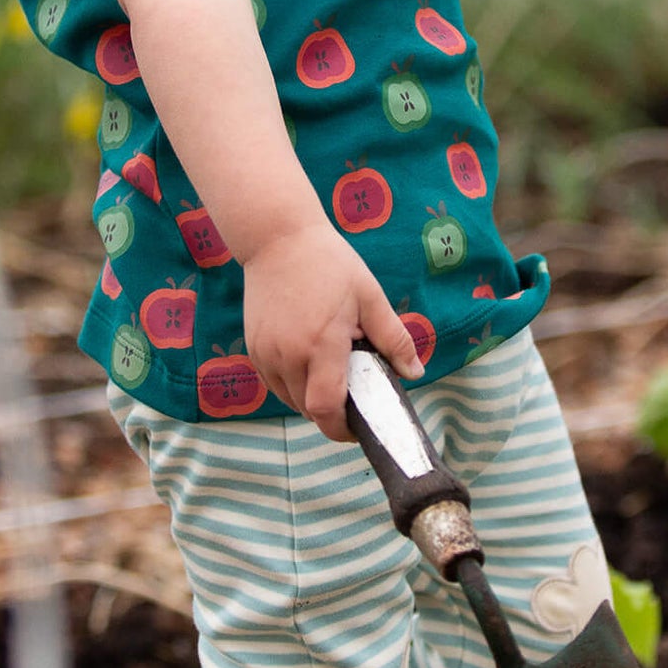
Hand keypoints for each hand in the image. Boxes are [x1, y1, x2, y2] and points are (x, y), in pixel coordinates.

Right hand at [242, 224, 422, 440]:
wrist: (277, 238)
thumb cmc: (329, 263)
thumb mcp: (370, 296)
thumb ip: (394, 339)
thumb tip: (415, 373)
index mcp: (321, 344)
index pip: (325, 408)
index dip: (341, 429)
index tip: (357, 428)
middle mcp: (287, 355)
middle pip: (308, 409)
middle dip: (331, 411)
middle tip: (352, 389)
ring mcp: (265, 353)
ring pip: (289, 399)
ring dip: (310, 397)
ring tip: (330, 368)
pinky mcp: (253, 348)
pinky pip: (274, 383)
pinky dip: (292, 383)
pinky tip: (308, 359)